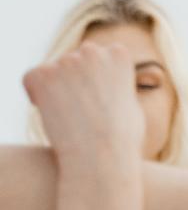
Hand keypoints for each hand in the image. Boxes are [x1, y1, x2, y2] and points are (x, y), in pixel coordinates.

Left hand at [22, 43, 143, 165]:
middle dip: (78, 77)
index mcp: (119, 56)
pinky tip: (52, 115)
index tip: (103, 97)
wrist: (101, 158)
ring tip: (71, 117)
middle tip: (83, 107)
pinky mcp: (41, 75)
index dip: (103, 77)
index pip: (106, 55)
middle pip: (79, 59)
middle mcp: (91, 52)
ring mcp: (64, 62)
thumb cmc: (123, 139)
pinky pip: (33, 79)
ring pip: (56, 71)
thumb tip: (103, 80)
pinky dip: (38, 95)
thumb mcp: (131, 105)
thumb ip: (115, 85)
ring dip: (59, 88)